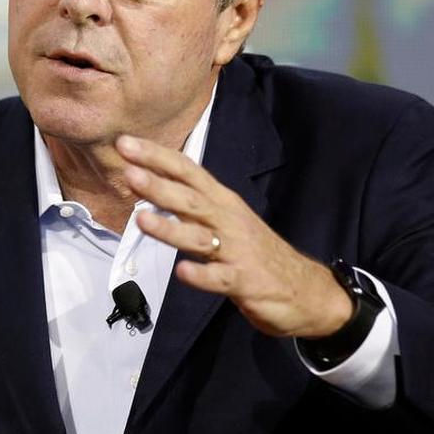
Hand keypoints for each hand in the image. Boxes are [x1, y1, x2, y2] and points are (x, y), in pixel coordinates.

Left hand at [115, 135, 350, 338]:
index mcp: (222, 202)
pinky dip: (201, 275)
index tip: (125, 143)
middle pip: (190, 199)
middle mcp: (229, 220)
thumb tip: (150, 187)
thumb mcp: (225, 220)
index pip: (187, 171)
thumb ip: (191, 206)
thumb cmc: (256, 251)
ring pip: (200, 237)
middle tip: (127, 171)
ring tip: (141, 218)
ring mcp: (237, 250)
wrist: (307, 290)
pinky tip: (182, 271)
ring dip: (170, 228)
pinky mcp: (245, 281)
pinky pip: (220, 278)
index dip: (157, 156)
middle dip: (159, 184)